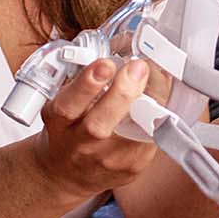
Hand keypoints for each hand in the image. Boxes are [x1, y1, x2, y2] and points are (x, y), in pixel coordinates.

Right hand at [34, 58, 157, 196]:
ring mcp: (107, 160)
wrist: (67, 174)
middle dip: (122, 93)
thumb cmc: (69, 129)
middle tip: (138, 67)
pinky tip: (159, 98)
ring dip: (149, 102)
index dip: (87, 84)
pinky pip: (151, 137)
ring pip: (133, 132)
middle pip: (99, 124)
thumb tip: (122, 43)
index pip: (68, 106)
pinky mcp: (132, 167)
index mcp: (59, 124)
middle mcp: (80, 145)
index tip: (106, 63)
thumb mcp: (64, 103)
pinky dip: (158, 115)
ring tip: (156, 78)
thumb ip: (85, 80)